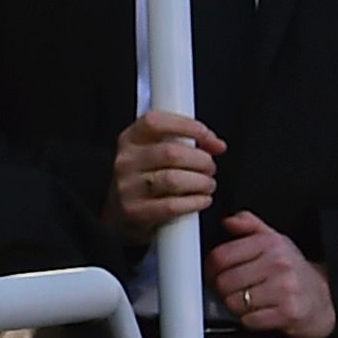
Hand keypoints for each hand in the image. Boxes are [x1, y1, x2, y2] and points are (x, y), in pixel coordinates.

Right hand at [109, 111, 223, 240]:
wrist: (122, 215)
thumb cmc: (147, 179)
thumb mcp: (156, 152)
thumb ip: (184, 142)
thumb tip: (216, 144)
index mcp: (130, 140)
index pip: (155, 122)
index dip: (186, 126)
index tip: (208, 136)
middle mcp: (125, 161)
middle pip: (171, 153)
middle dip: (201, 161)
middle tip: (210, 168)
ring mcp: (127, 187)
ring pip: (173, 179)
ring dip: (201, 183)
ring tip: (206, 185)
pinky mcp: (134, 211)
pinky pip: (172, 206)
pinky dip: (194, 202)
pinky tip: (201, 200)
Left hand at [210, 212, 336, 337]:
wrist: (325, 298)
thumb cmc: (293, 271)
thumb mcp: (275, 241)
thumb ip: (250, 226)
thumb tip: (229, 221)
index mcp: (271, 243)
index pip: (221, 257)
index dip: (210, 269)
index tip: (214, 274)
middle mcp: (279, 263)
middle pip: (224, 282)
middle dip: (223, 290)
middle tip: (234, 291)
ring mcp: (285, 288)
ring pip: (234, 302)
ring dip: (236, 307)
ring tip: (250, 301)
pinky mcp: (289, 313)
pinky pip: (249, 320)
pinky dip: (250, 320)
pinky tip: (261, 313)